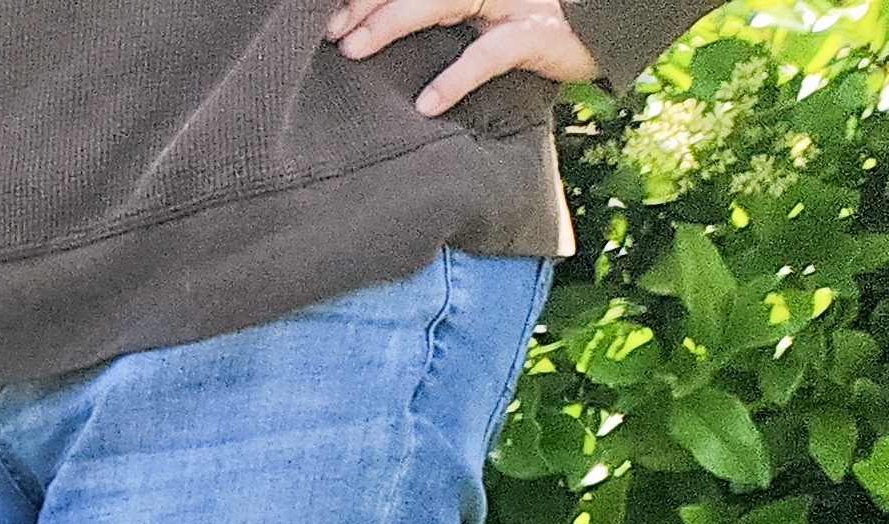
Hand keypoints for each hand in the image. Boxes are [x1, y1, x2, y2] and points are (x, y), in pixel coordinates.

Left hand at [325, 0, 599, 115]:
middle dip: (369, 4)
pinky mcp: (538, 34)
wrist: (607, 27)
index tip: (328, 14)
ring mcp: (513, 2)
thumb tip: (372, 39)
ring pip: (445, 1)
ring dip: (394, 23)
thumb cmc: (533, 28)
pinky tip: (427, 102)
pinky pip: (492, 53)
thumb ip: (437, 22)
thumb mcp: (479, 22)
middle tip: (330, 29)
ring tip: (353, 48)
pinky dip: (458, 77)